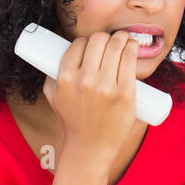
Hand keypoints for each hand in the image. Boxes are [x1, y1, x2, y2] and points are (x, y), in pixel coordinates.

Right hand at [41, 30, 139, 165]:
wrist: (90, 147)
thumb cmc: (73, 121)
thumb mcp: (53, 97)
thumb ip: (51, 75)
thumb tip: (54, 53)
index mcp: (65, 78)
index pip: (78, 44)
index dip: (87, 41)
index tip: (93, 45)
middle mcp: (85, 80)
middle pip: (98, 41)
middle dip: (106, 37)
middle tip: (111, 41)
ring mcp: (107, 87)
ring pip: (116, 46)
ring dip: (121, 38)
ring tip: (124, 40)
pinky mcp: (126, 94)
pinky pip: (130, 61)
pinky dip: (132, 48)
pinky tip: (133, 45)